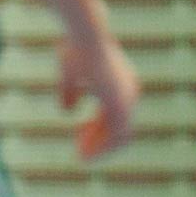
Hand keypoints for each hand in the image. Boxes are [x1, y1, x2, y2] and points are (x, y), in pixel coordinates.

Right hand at [59, 37, 138, 159]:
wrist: (85, 38)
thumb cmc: (77, 49)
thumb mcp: (70, 75)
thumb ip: (70, 93)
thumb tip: (66, 110)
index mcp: (119, 85)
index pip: (112, 115)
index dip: (95, 128)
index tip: (77, 133)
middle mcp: (129, 93)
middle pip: (117, 129)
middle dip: (98, 143)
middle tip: (79, 154)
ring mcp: (127, 99)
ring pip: (119, 137)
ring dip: (100, 150)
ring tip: (81, 159)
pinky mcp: (121, 105)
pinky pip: (116, 136)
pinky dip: (102, 148)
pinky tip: (86, 153)